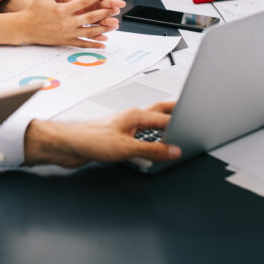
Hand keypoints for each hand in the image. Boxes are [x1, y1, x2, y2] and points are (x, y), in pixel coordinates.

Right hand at [20, 0, 122, 48]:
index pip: (84, 1)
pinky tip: (103, 43)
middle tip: (117, 8)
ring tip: (115, 25)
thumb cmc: (35, 9)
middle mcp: (67, 22)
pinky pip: (82, 43)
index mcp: (62, 9)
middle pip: (91, 16)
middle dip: (105, 12)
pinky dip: (94, 44)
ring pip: (90, 31)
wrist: (25, 28)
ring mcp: (67, 33)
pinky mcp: (66, 41)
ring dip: (104, 28)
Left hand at [22, 101, 180, 167]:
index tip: (197, 124)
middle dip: (175, 113)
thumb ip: (151, 150)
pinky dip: (150, 142)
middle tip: (191, 112)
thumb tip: (173, 150)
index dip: (183, 121)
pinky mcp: (118, 138)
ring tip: (176, 131)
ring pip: (150, 126)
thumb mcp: (125, 148)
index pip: (166, 118)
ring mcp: (124, 127)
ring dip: (162, 128)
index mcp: (136, 115)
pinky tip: (152, 148)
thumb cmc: (88, 139)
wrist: (67, 145)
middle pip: (159, 113)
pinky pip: (140, 138)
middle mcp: (131, 118)